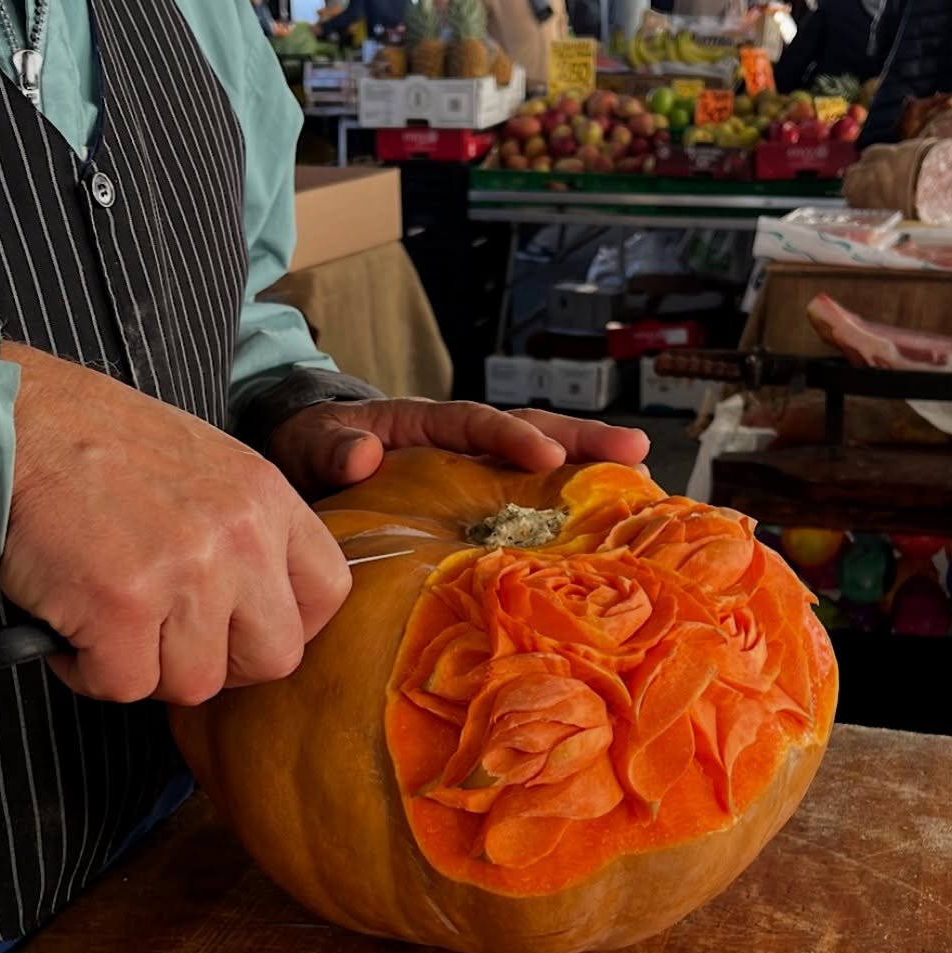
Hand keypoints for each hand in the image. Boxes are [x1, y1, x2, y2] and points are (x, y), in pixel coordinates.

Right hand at [0, 344, 349, 704]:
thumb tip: (254, 614)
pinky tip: (69, 626)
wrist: (10, 422)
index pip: (328, 593)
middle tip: (168, 641)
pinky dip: (87, 671)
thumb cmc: (94, 445)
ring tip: (106, 619)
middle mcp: (239, 537)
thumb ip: (244, 531)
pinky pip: (123, 686)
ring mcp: (184, 573)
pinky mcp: (121, 606)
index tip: (241, 629)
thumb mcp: (204, 465)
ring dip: (144, 667)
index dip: (286, 625)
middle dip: (219, 664)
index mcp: (265, 498)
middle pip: (273, 658)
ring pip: (195, 683)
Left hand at [267, 397, 649, 495]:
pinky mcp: (478, 501)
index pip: (475, 422)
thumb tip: (363, 455)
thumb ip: (331, 447)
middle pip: (530, 430)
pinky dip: (567, 509)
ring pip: (541, 462)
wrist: (308, 464)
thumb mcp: (309, 443)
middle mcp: (460, 440)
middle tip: (636, 450)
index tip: (548, 457)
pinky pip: (527, 501)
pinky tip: (607, 530)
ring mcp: (474, 469)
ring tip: (644, 481)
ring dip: (590, 469)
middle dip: (582, 440)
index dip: (512, 437)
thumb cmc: (312, 448)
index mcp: (424, 422)